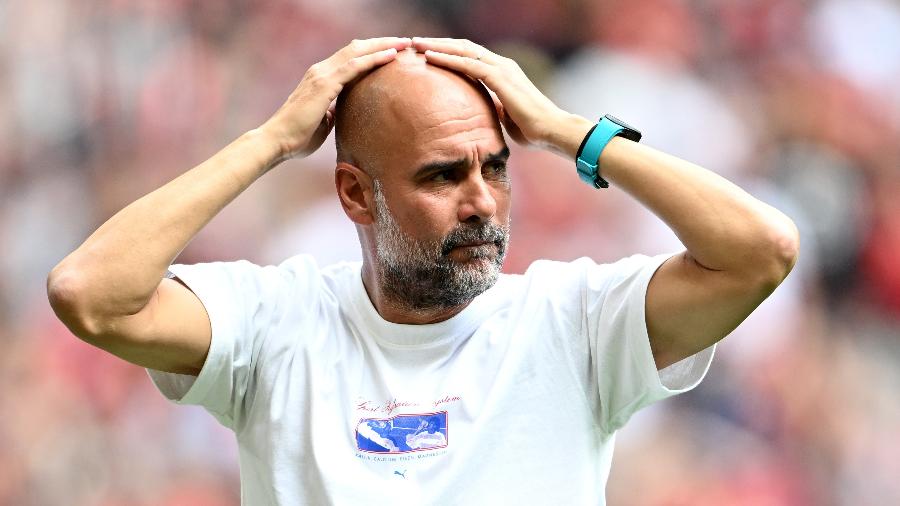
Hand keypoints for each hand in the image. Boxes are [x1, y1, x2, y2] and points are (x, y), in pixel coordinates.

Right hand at [259, 37, 411, 160]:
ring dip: (383, 45)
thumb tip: (342, 113)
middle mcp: (320, 71)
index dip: (370, 52)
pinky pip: (354, 66)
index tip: (392, 51)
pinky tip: (392, 55)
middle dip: (381, 42)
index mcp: (320, 78)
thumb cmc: (297, 137)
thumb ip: (333, 113)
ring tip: (404, 43)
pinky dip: (374, 58)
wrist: (277, 141)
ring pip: (357, 52)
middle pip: (356, 48)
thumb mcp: (322, 123)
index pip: (349, 57)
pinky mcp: (324, 85)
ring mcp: (321, 75)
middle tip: (404, 42)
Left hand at [412, 37, 587, 154]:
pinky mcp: (500, 78)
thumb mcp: (506, 115)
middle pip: (463, 46)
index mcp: (502, 71)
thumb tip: (481, 111)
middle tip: (415, 43)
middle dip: (438, 43)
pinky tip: (429, 57)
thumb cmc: (532, 128)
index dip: (449, 51)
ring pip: (462, 50)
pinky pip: (467, 64)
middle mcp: (501, 64)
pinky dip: (447, 58)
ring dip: (437, 46)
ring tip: (415, 45)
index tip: (428, 52)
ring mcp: (501, 68)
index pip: (470, 55)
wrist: (552, 130)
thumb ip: (494, 108)